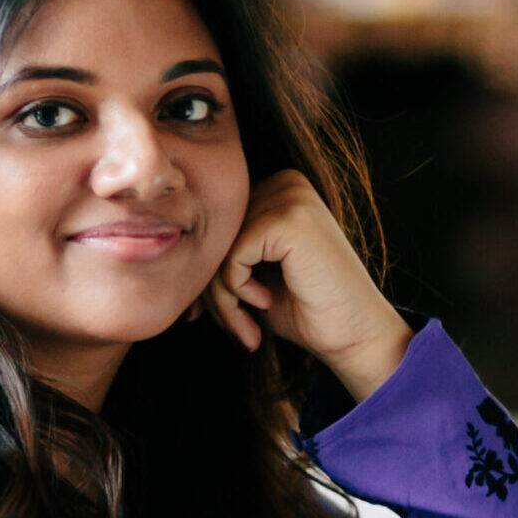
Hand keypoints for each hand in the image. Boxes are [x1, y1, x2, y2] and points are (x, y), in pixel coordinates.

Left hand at [204, 169, 411, 401]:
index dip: (210, 273)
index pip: (218, 224)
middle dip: (214, 289)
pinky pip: (232, 254)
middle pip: (215, 233)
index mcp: (278, 188)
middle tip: (235, 328)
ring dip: (224, 297)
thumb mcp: (254, 274)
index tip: (217, 315)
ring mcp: (290, 196)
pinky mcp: (289, 218)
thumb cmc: (307, 310)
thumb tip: (162, 250)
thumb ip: (221, 254)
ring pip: (218, 246)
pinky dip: (238, 288)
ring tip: (247, 326)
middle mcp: (285, 182)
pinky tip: (265, 303)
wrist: (355, 335)